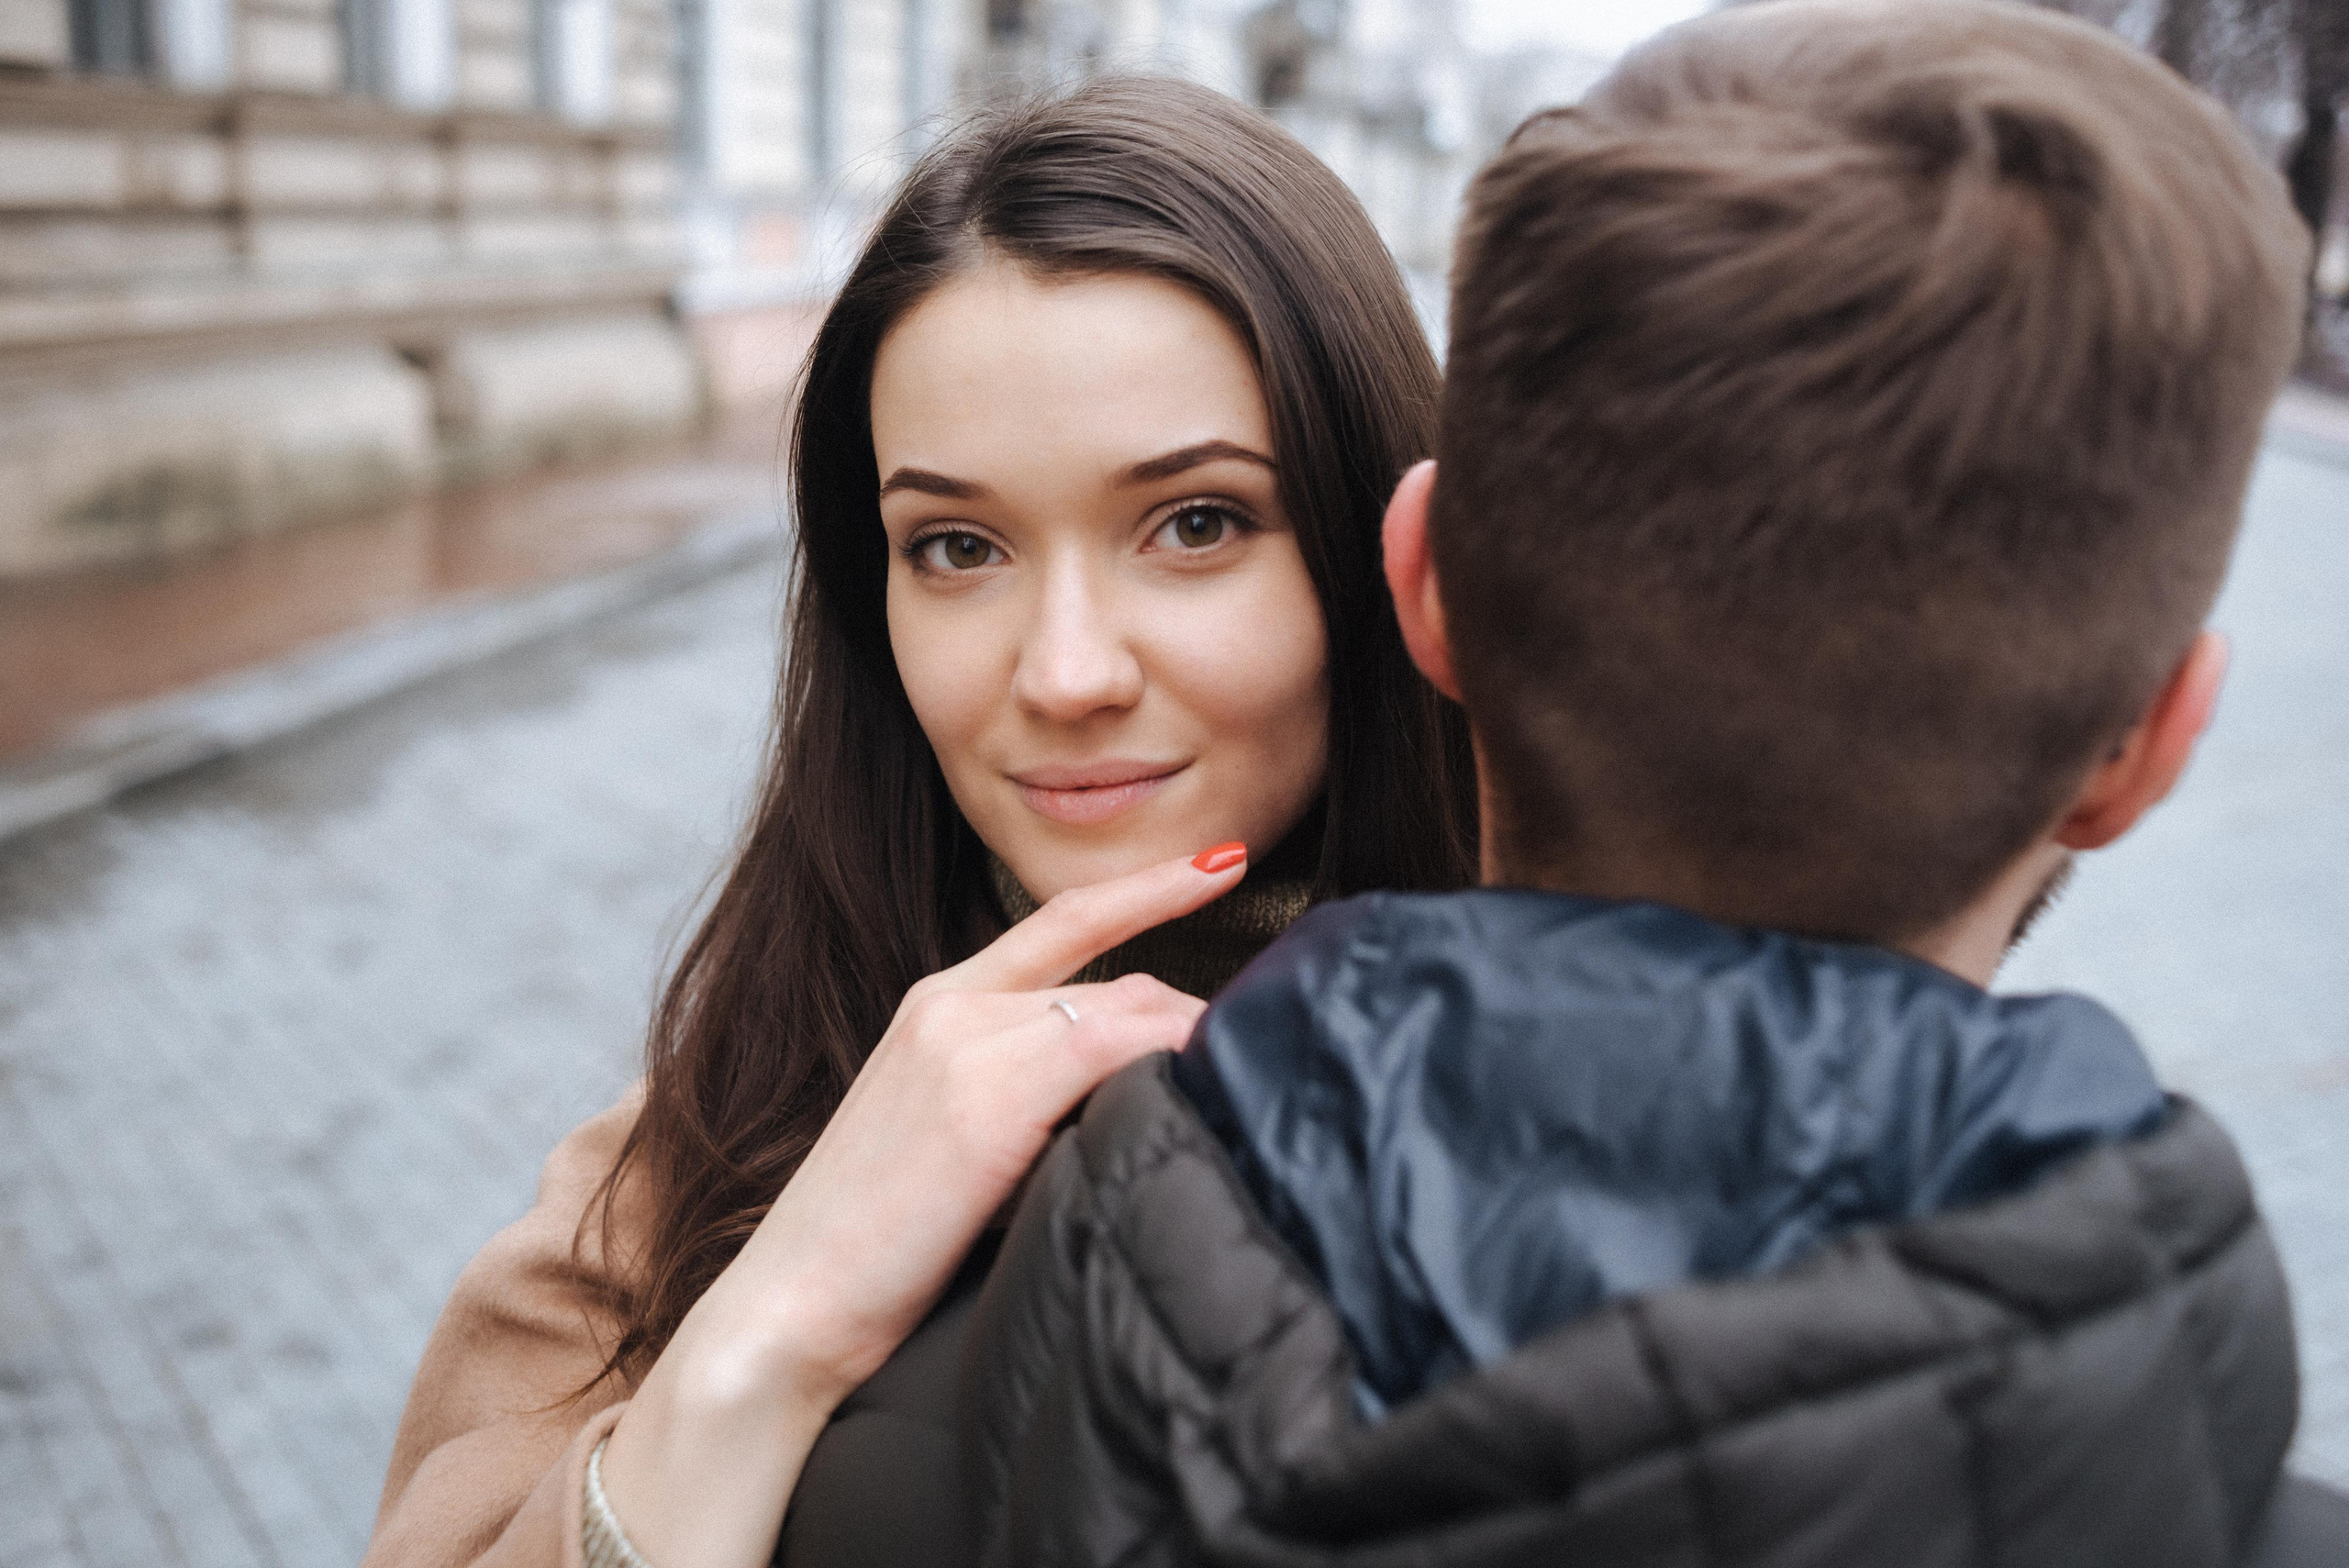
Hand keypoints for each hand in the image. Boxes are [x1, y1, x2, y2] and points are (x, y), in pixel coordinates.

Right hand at [599, 844, 1246, 1567]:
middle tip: (1241, 1069)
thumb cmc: (870, 1255)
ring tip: (1238, 1091)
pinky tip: (1205, 1087)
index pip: (1065, 921)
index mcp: (935, 1008)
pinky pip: (1114, 1046)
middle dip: (1189, 1018)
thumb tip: (1122, 1101)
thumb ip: (1020, 1100)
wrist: (786, 1312)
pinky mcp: (986, 1099)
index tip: (1222, 859)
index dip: (1151, 886)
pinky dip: (1172, 1055)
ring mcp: (966, 1045)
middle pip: (1116, 982)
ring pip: (1128, 1008)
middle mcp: (950, 1007)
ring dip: (1193, 1042)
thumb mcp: (948, 1147)